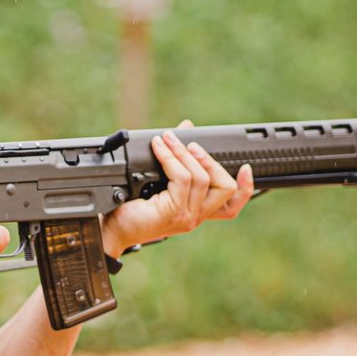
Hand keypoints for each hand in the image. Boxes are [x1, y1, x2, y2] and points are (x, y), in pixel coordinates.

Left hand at [100, 123, 253, 255]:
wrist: (109, 227)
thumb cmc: (129, 207)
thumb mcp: (158, 179)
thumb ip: (176, 157)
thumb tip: (186, 128)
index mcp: (196, 212)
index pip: (231, 207)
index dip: (245, 188)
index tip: (247, 168)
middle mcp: (195, 217)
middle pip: (224, 188)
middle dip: (209, 160)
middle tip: (189, 143)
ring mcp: (187, 217)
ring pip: (201, 178)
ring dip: (184, 153)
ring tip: (169, 140)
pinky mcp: (174, 211)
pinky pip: (182, 178)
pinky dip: (171, 158)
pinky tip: (159, 148)